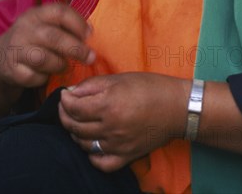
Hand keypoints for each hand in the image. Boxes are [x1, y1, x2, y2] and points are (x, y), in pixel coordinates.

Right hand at [0, 3, 94, 88]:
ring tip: (64, 66)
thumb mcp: (46, 25)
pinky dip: (43, 78)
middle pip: (53, 37)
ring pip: (43, 59)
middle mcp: (25, 28)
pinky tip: (45, 75)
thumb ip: (66, 27)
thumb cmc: (35, 39)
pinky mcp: (11, 69)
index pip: (60, 12)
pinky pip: (33, 77)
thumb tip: (90, 34)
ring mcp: (16, 49)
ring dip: (59, 65)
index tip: (90, 35)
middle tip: (90, 57)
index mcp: (37, 14)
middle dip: (76, 48)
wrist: (1, 55)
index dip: (78, 23)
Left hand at [59, 72, 188, 171]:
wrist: (177, 108)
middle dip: (65, 115)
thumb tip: (72, 91)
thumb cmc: (150, 87)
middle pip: (74, 126)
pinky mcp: (126, 156)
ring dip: (75, 132)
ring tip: (77, 121)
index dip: (64, 99)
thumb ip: (93, 85)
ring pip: (83, 144)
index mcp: (108, 104)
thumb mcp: (120, 78)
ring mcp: (118, 145)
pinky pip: (100, 162)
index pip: (73, 107)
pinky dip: (91, 154)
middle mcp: (111, 127)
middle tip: (66, 106)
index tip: (65, 94)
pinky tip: (91, 142)